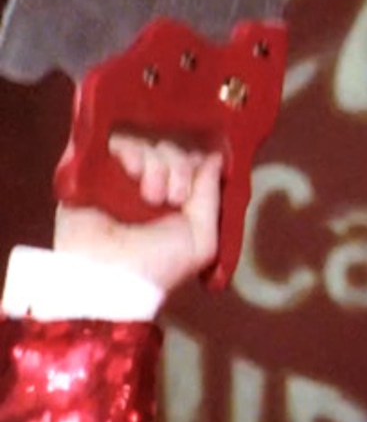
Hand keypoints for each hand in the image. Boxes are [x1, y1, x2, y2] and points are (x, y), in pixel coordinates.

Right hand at [53, 135, 222, 295]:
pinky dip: (130, 151)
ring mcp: (122, 181)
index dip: (198, 166)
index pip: (192, 166)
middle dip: (180, 169)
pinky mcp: (95, 174)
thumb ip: (211, 198)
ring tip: (151, 196)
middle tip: (174, 198)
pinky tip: (131, 171)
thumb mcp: (202, 240)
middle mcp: (149, 189)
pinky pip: (117, 144)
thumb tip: (216, 160)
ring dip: (157, 166)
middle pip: (172, 153)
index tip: (201, 176)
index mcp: (177, 205)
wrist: (108, 277)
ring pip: (147, 147)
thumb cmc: (158, 266)